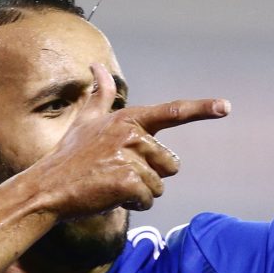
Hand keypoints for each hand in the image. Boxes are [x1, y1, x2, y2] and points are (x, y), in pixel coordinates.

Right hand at [30, 63, 229, 216]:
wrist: (47, 188)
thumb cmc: (71, 157)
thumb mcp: (86, 122)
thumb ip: (100, 96)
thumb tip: (99, 67)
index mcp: (128, 119)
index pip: (172, 112)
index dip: (202, 108)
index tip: (226, 107)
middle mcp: (131, 133)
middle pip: (170, 164)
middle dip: (150, 175)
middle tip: (116, 173)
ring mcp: (129, 156)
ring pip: (159, 185)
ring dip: (140, 192)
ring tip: (110, 184)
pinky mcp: (128, 179)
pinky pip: (149, 200)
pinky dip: (134, 205)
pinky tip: (110, 196)